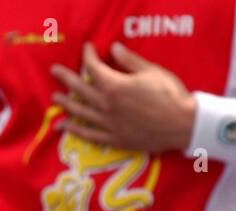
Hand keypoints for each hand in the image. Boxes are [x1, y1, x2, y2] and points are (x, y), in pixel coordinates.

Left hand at [51, 42, 195, 151]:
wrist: (182, 124)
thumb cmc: (170, 94)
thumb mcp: (151, 71)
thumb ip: (129, 61)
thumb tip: (113, 48)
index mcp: (115, 86)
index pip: (93, 68)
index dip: (87, 56)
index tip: (86, 48)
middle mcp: (106, 105)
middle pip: (79, 89)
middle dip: (65, 77)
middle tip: (53, 70)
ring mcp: (107, 123)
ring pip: (79, 112)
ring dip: (65, 104)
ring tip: (54, 97)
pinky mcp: (112, 138)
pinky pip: (88, 134)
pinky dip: (74, 130)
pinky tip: (64, 126)